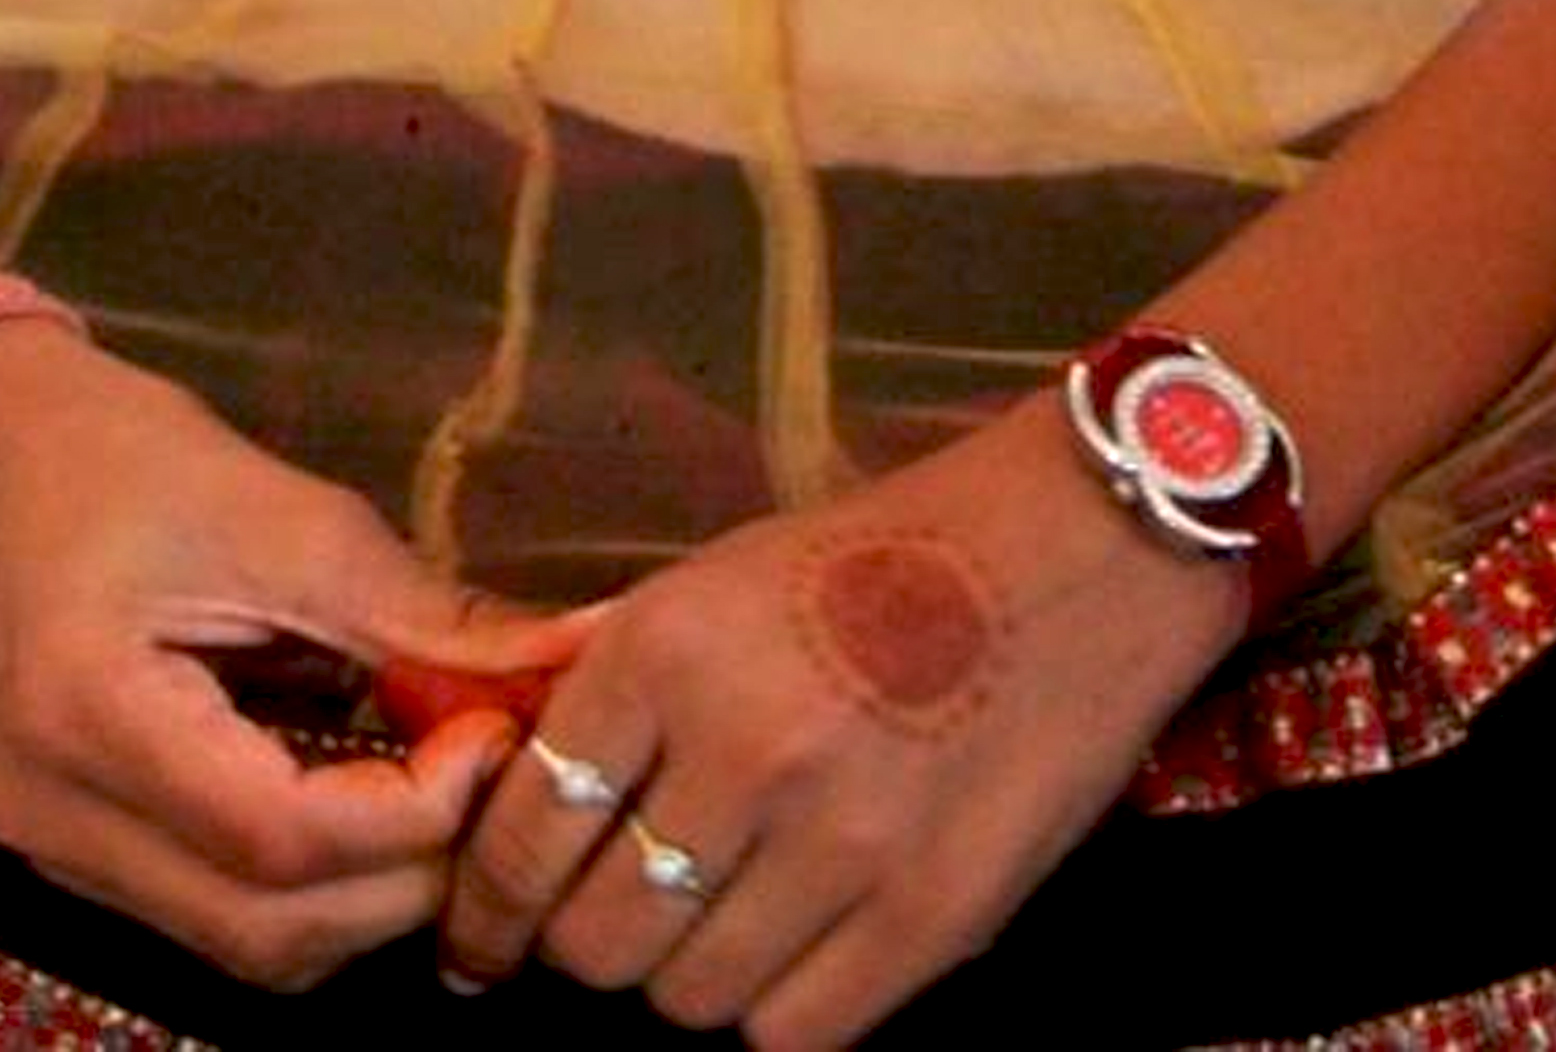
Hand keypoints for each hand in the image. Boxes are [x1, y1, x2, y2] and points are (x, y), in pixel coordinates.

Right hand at [0, 320, 585, 990]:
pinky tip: (363, 801)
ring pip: (248, 945)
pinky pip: (215, 915)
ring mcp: (49, 854)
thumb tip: (575, 661)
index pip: (280, 836)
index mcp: (85, 711)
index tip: (496, 735)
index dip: (415, 812)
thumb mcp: (287, 514)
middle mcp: (48, 817)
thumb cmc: (129, 458)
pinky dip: (310, 882)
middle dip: (410, 874)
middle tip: (492, 775)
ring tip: (437, 789)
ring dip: (368, 893)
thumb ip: (424, 616)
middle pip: (268, 926)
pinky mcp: (70, 858)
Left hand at [437, 405, 1244, 1049]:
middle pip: (597, 942)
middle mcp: (742, 751)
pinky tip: (797, 946)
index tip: (479, 945)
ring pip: (688, 999)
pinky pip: (794, 1033)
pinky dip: (776, 1007)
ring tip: (721, 920)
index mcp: (668, 648)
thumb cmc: (884, 554)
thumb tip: (519, 804)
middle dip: (587, 943)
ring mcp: (842, 846)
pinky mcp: (931, 921)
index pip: (528, 832)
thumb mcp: (723, 584)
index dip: (487, 910)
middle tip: (615, 917)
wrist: (1076, 552)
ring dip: (687, 975)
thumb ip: (624, 693)